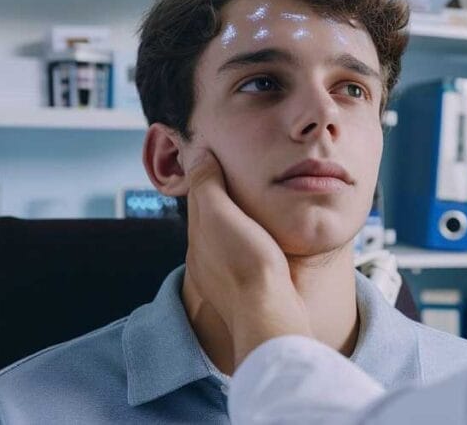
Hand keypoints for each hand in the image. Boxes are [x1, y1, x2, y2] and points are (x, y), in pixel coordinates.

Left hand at [185, 149, 311, 366]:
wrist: (269, 314)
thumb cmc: (248, 262)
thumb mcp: (221, 215)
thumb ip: (207, 185)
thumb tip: (197, 156)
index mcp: (197, 237)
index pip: (199, 195)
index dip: (208, 172)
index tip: (222, 153)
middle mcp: (205, 259)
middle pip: (212, 218)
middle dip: (222, 198)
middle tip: (240, 175)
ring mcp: (225, 278)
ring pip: (228, 239)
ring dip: (237, 222)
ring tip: (255, 206)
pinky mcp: (247, 291)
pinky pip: (244, 257)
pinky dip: (250, 243)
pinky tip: (265, 241)